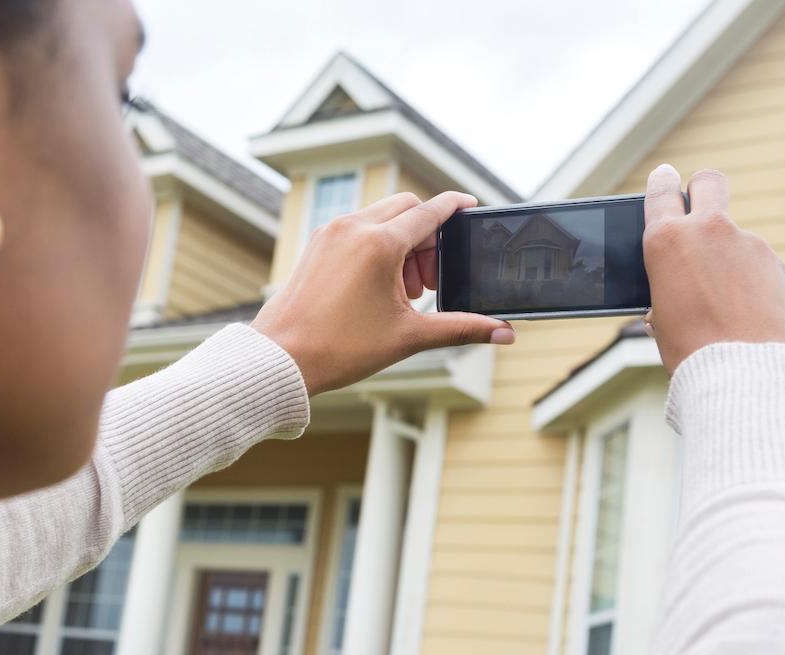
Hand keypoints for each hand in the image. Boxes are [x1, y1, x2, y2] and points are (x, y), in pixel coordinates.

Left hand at [252, 192, 515, 395]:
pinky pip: (357, 228)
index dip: (456, 207)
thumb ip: (460, 327)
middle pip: (407, 209)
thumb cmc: (339, 349)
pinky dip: (377, 244)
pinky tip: (379, 284)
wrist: (280, 359)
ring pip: (381, 217)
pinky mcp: (316, 243)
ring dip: (403, 242)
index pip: (430, 211)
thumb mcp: (408, 337)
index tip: (471, 206)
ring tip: (405, 290)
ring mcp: (331, 232)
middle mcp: (354, 227)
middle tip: (430, 280)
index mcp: (379, 243)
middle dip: (428, 237)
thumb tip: (504, 332)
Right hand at [642, 165, 784, 374]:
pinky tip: (750, 317)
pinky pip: (760, 268)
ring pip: (736, 240)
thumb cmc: (693, 352)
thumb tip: (679, 289)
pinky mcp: (780, 267)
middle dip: (702, 188)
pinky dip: (753, 285)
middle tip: (699, 207)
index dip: (662, 182)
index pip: (662, 190)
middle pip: (709, 182)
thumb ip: (669, 287)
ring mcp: (752, 246)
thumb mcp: (662, 317)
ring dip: (729, 260)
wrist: (748, 377)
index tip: (665, 178)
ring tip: (725, 307)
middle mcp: (711, 232)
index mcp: (667, 241)